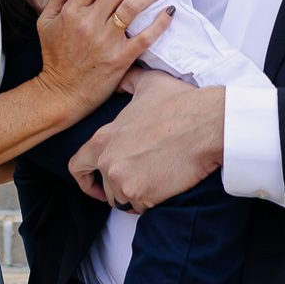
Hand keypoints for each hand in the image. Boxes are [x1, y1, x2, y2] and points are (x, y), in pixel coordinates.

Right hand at [35, 0, 171, 116]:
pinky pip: (145, 37)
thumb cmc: (54, 57)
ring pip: (133, 7)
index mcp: (72, 11)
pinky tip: (169, 11)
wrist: (61, 94)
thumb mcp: (45, 22)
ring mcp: (105, 42)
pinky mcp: (120, 59)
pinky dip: (160, 22)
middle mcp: (89, 23)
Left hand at [69, 80, 224, 211]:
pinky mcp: (141, 194)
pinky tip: (166, 183)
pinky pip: (142, 208)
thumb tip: (120, 76)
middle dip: (122, 186)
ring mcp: (123, 180)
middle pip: (106, 187)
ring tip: (158, 176)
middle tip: (144, 177)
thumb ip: (127, 81)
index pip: (77, 166)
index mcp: (105, 137)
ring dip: (138, 193)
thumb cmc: (181, 103)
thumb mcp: (148, 83)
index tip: (96, 185)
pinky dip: (153, 201)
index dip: (85, 179)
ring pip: (124, 199)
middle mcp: (108, 161)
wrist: (207, 124)